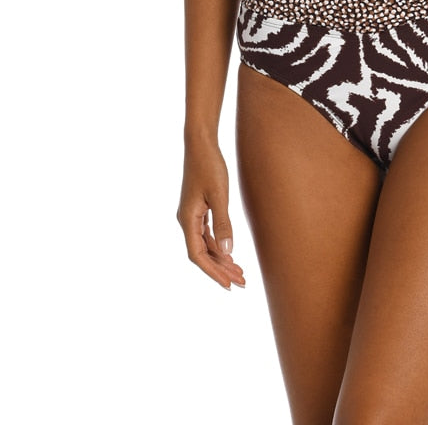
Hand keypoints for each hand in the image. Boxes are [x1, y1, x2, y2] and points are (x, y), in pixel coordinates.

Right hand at [177, 138, 245, 289]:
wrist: (200, 143)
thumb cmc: (209, 165)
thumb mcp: (219, 194)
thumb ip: (223, 223)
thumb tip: (227, 252)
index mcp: (187, 219)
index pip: (197, 255)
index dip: (213, 272)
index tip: (229, 285)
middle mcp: (186, 220)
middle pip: (201, 253)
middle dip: (220, 269)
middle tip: (241, 283)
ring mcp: (191, 215)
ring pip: (205, 244)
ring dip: (221, 258)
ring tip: (239, 272)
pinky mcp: (197, 208)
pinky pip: (206, 234)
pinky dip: (218, 245)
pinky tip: (230, 253)